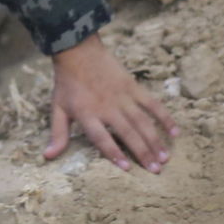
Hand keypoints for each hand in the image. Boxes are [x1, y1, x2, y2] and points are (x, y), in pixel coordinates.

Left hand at [43, 33, 178, 172]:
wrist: (78, 53)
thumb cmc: (67, 84)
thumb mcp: (57, 109)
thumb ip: (58, 134)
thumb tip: (48, 156)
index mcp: (87, 114)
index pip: (102, 138)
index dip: (114, 153)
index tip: (127, 168)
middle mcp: (107, 107)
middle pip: (128, 133)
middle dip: (143, 152)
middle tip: (156, 170)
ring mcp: (122, 97)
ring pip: (143, 122)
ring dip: (155, 140)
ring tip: (165, 158)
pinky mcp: (134, 87)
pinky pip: (152, 104)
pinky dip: (164, 117)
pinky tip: (175, 132)